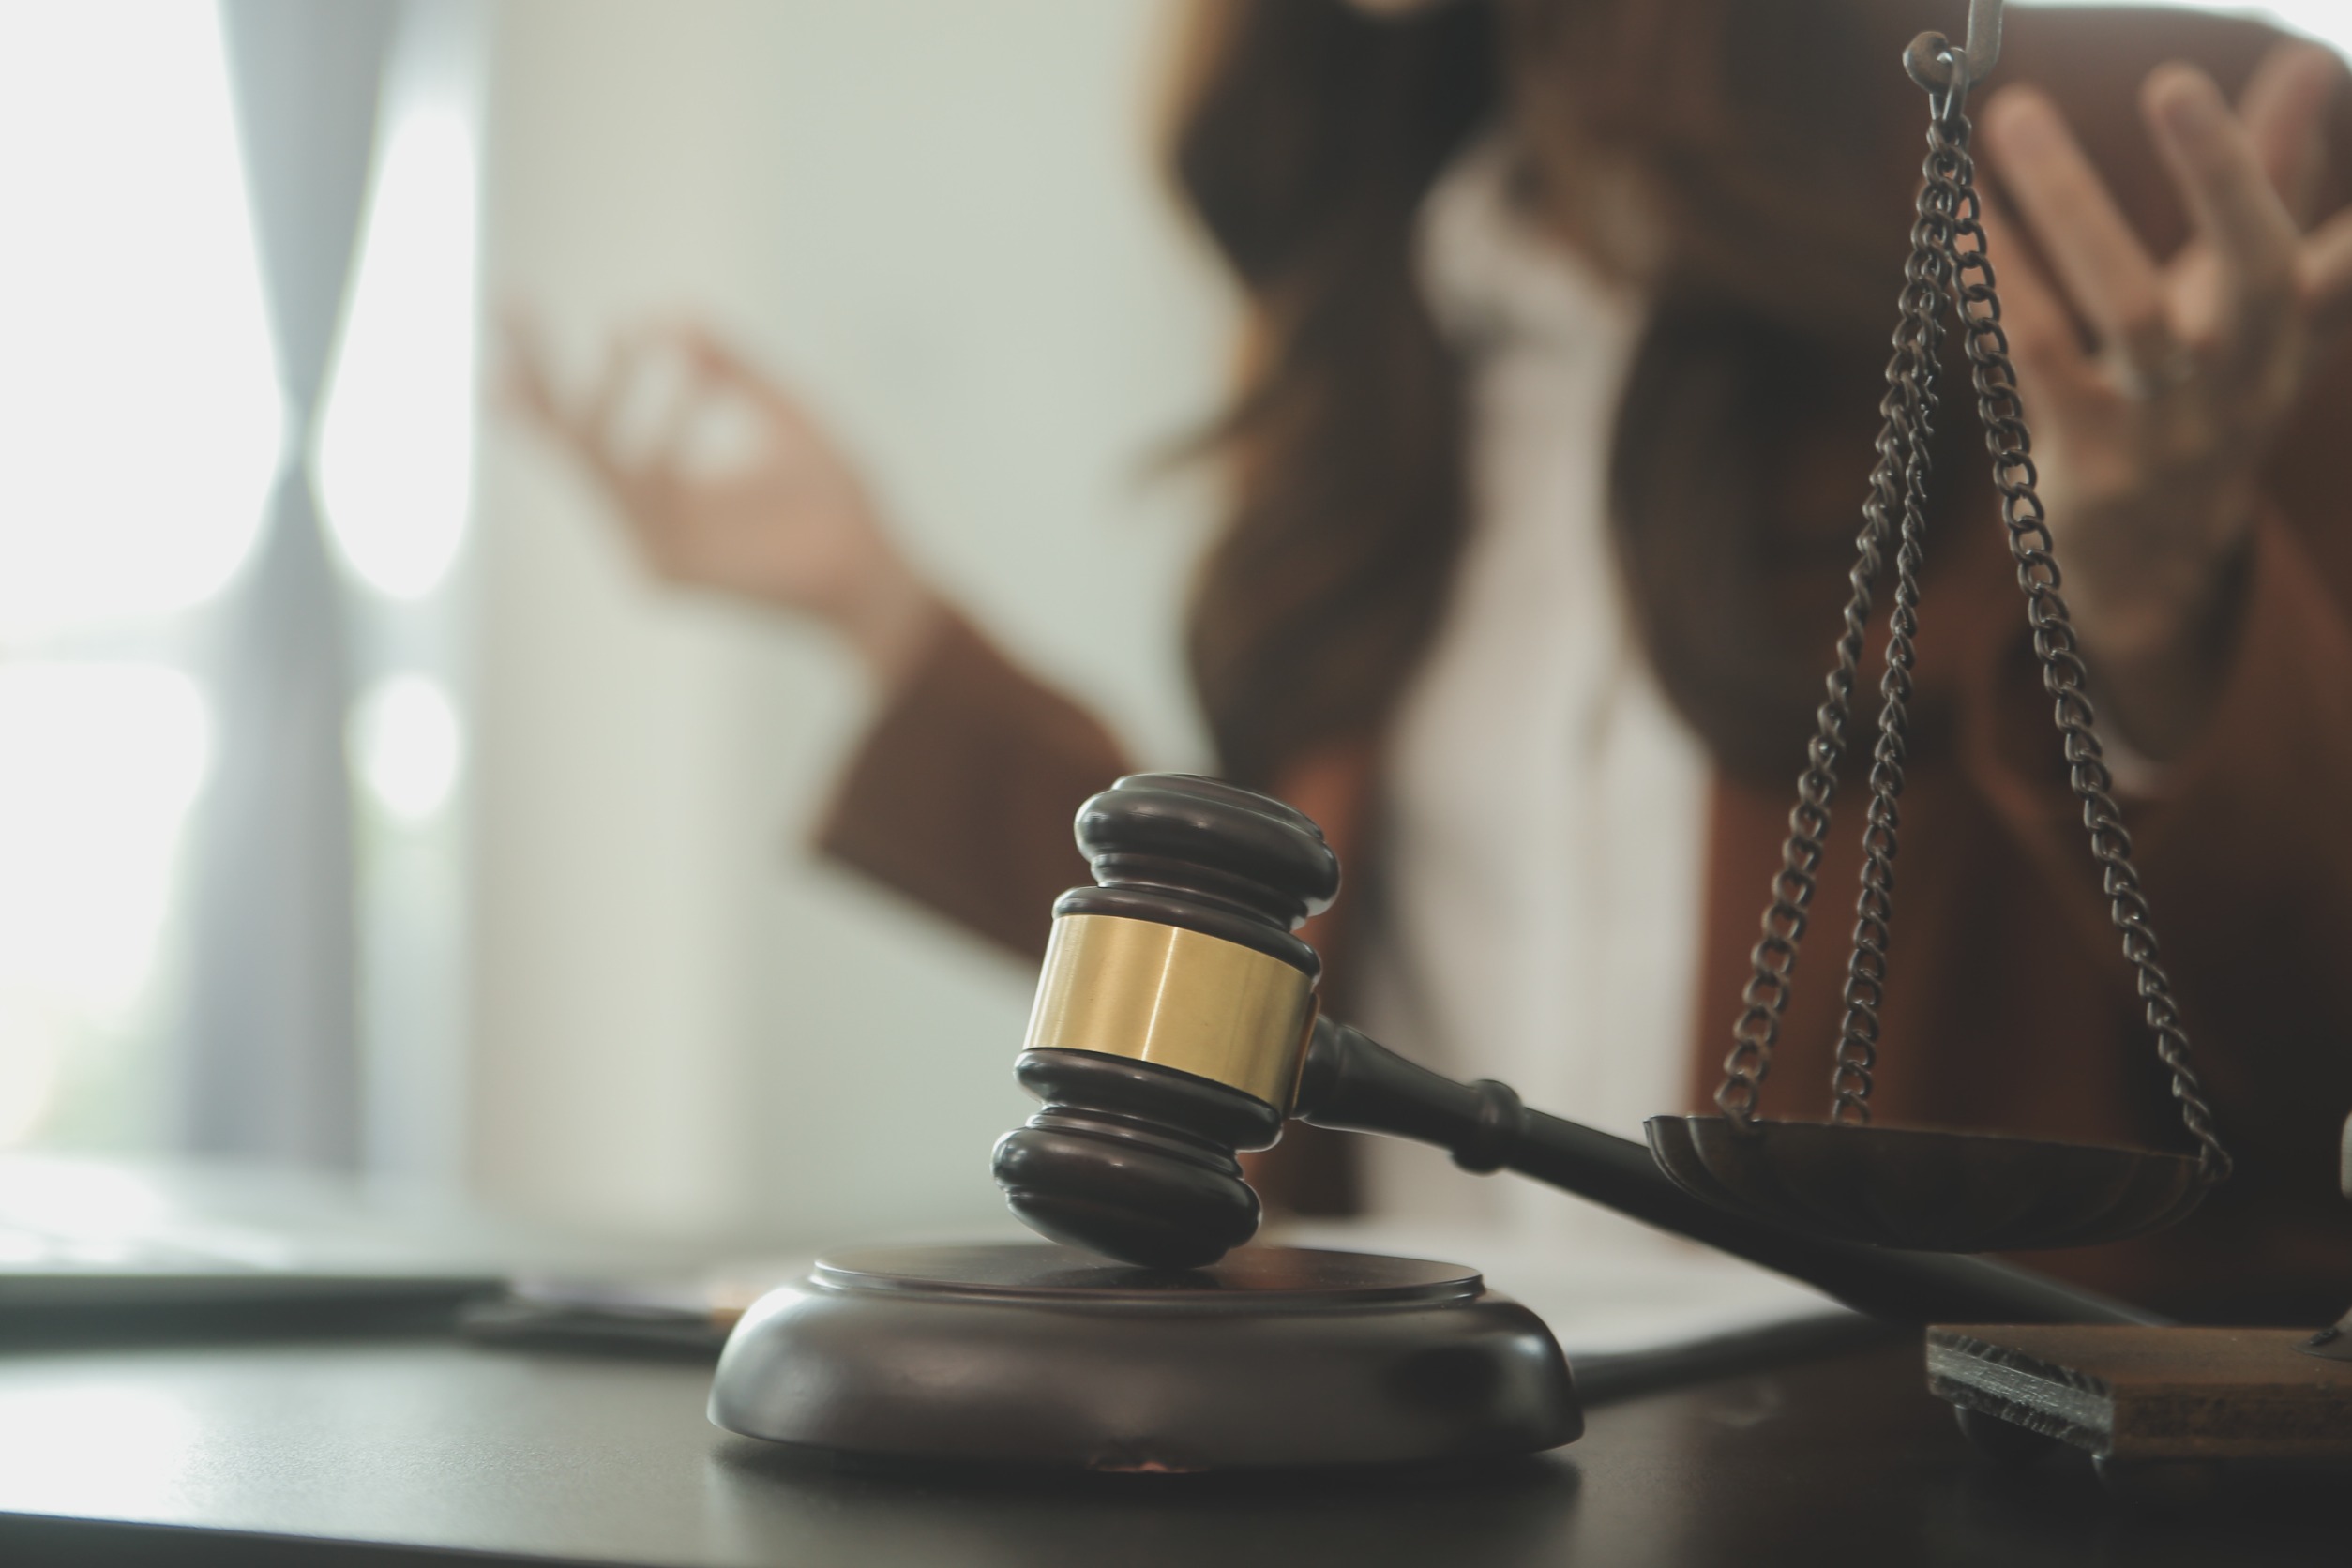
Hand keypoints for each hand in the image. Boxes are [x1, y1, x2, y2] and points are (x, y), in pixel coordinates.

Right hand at [503, 314, 943, 687]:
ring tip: (624, 339)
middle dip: (535, 376)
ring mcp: (652, 547)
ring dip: (607, 395)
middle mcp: (645, 516)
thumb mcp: (784, 413)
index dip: (546, 370)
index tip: (523, 305)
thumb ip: (733, 367)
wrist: (878, 574)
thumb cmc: (837, 503)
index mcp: (662, 482)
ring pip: (601, 466)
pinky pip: (647, 492)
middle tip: (506, 304)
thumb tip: (672, 314)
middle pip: (568, 443)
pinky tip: (687, 387)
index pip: (586, 421)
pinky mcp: (668, 572)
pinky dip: (661, 433)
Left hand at [1979, 44, 2351, 759]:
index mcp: (2286, 338)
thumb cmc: (2196, 402)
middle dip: (2220, 175)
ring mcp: (2166, 429)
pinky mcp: (2086, 463)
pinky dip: (2000, 277)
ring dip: (2071, 205)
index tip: (2312, 65)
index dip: (2311, 177)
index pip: (2327, 258)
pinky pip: (2039, 356)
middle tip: (2174, 81)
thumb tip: (2314, 62)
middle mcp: (2242, 383)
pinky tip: (1959, 211)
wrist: (2153, 575)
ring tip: (2015, 114)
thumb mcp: (2240, 305)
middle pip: (2253, 275)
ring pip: (2130, 312)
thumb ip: (2277, 185)